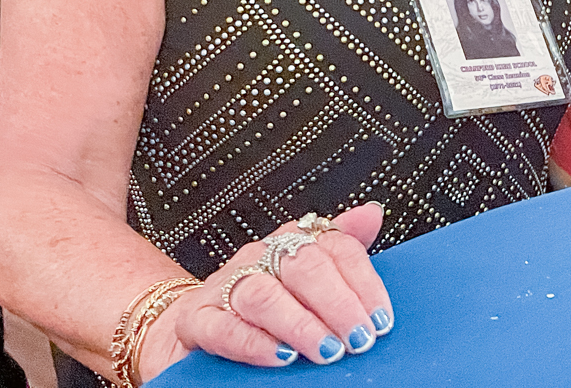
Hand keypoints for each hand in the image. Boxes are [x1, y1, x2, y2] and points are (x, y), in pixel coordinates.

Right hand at [137, 204, 392, 379]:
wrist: (189, 322)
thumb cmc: (261, 299)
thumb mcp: (305, 273)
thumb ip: (342, 246)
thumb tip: (372, 214)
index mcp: (290, 242)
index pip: (336, 249)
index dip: (363, 283)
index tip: (381, 318)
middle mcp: (259, 257)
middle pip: (303, 268)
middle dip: (337, 304)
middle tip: (358, 338)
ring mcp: (226, 286)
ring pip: (265, 297)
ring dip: (301, 324)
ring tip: (327, 350)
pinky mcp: (198, 320)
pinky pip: (225, 329)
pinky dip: (255, 344)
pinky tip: (281, 357)